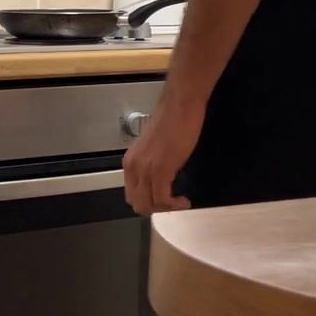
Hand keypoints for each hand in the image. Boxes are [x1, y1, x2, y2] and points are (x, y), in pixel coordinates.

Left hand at [122, 98, 201, 213]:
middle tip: (174, 204)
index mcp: (130, 162)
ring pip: (150, 204)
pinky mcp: (161, 170)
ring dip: (167, 209)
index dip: (149, 202)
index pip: (132, 194)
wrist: (180, 106)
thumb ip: (153, 163)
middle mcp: (133, 168)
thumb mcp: (156, 147)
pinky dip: (174, 205)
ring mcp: (145, 170)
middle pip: (138, 204)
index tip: (166, 199)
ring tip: (181, 203)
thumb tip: (161, 177)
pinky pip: (163, 199)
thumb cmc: (173, 120)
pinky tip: (184, 201)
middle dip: (157, 209)